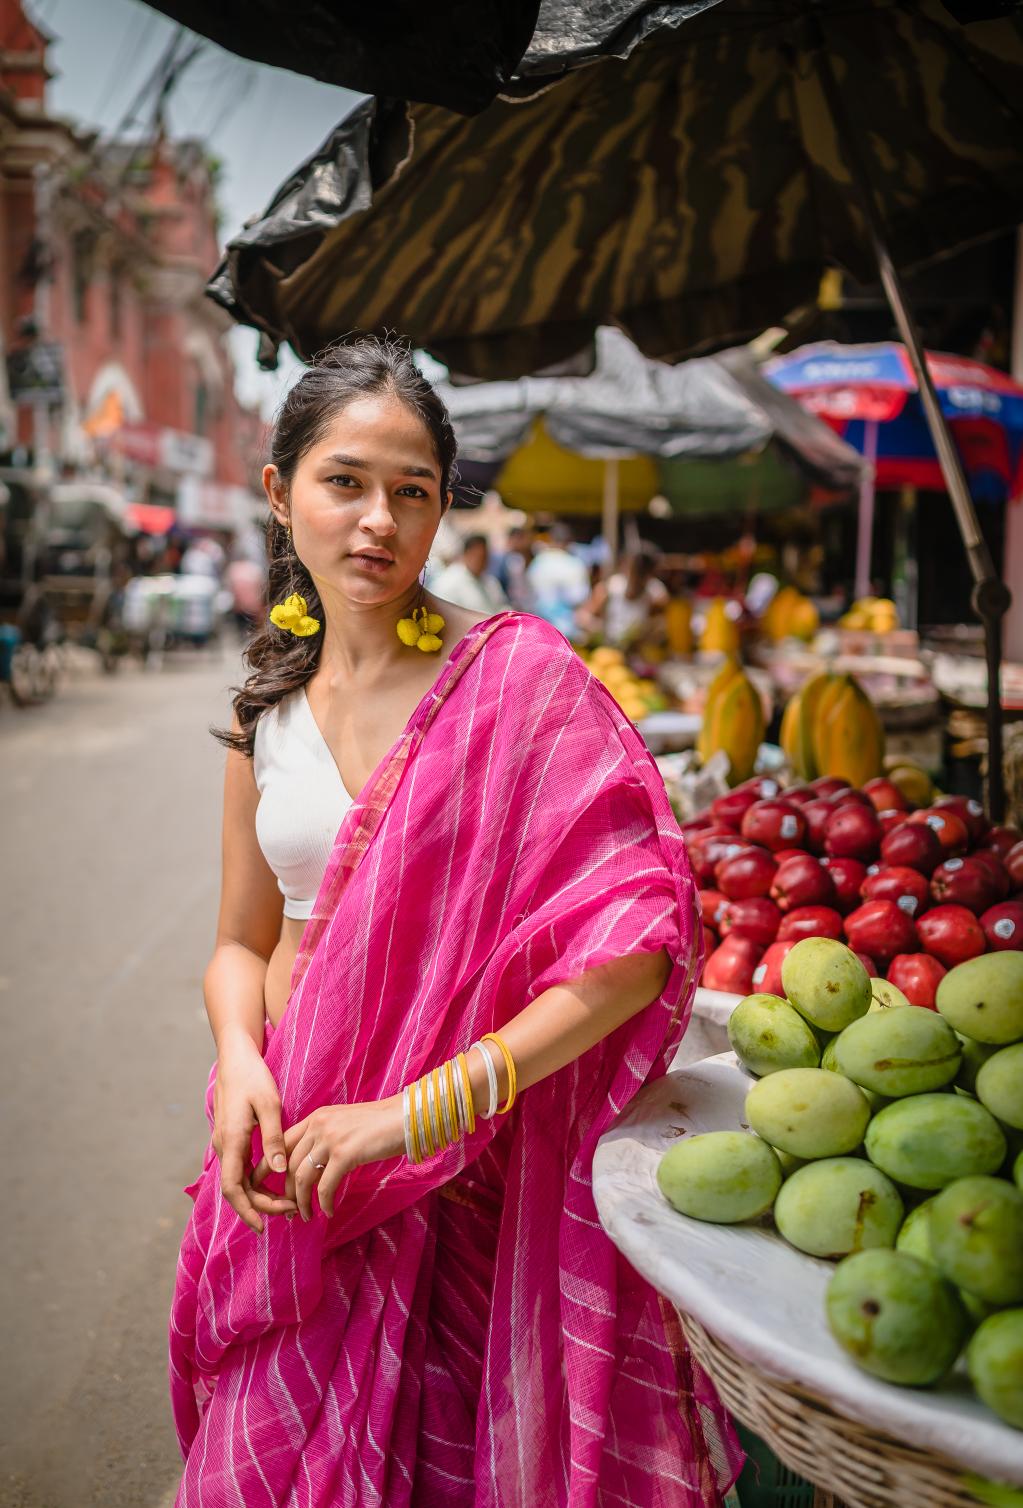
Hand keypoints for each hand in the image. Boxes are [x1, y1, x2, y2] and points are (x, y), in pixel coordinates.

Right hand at [213, 1032, 297, 1233]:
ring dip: (260, 1194)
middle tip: (292, 1211)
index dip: (247, 1211)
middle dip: (262, 1206)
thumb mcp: (269, 1105)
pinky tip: (276, 1181)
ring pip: (239, 1180)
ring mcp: (226, 1143)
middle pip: (238, 1190)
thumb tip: (278, 1171)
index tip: (264, 1227)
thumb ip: (273, 1138)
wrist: (235, 1056)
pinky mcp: (231, 1138)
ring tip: (288, 1201)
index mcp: (231, 1141)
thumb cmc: (253, 1077)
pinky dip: (257, 1180)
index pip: (233, 1189)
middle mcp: (224, 1147)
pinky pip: (241, 1167)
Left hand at [250, 1095, 404, 1222]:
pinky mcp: (345, 1154)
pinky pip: (325, 1186)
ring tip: (305, 1216)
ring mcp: (331, 1138)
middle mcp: (318, 1125)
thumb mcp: (344, 1123)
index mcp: (316, 1117)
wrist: (405, 1116)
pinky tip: (328, 1212)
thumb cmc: (379, 1124)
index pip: (281, 1143)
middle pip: (288, 1164)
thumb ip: (325, 1136)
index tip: (264, 1187)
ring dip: (301, 1202)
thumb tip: (313, 1163)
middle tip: (288, 1210)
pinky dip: (324, 1203)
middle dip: (285, 1192)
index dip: (270, 1168)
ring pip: (302, 1177)